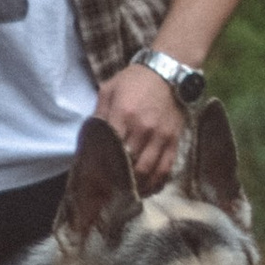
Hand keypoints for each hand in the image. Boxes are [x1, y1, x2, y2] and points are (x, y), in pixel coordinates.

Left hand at [93, 60, 186, 191]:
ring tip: (127, 193)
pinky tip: (147, 188)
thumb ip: (99, 113)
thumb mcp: (109, 89)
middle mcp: (143, 128)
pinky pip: (166, 167)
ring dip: (136, 185)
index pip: (110, 148)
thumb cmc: (134, 80)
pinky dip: (156, 182)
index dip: (103, 165)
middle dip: (118, 179)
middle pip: (129, 164)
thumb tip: (90, 137)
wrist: (168, 71)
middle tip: (109, 189)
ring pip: (148, 171)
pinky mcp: (174, 140)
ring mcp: (161, 136)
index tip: (95, 177)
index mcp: (123, 115)